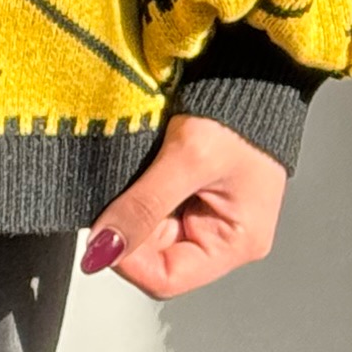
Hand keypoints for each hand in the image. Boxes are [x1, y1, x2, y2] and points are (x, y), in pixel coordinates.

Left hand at [80, 113, 287, 297]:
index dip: (127, 258)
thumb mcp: (187, 159)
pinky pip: (154, 206)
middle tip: (119, 187)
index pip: (167, 278)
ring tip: (136, 169)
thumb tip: (103, 249)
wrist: (249, 73)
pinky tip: (139, 166)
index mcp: (235, 243)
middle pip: (155, 255)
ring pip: (150, 230)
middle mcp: (222, 238)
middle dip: (129, 227)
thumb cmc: (236, 115)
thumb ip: (144, 205)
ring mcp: (207, 216)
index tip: (101, 230)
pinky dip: (139, 191)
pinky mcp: (192, 193)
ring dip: (133, 206)